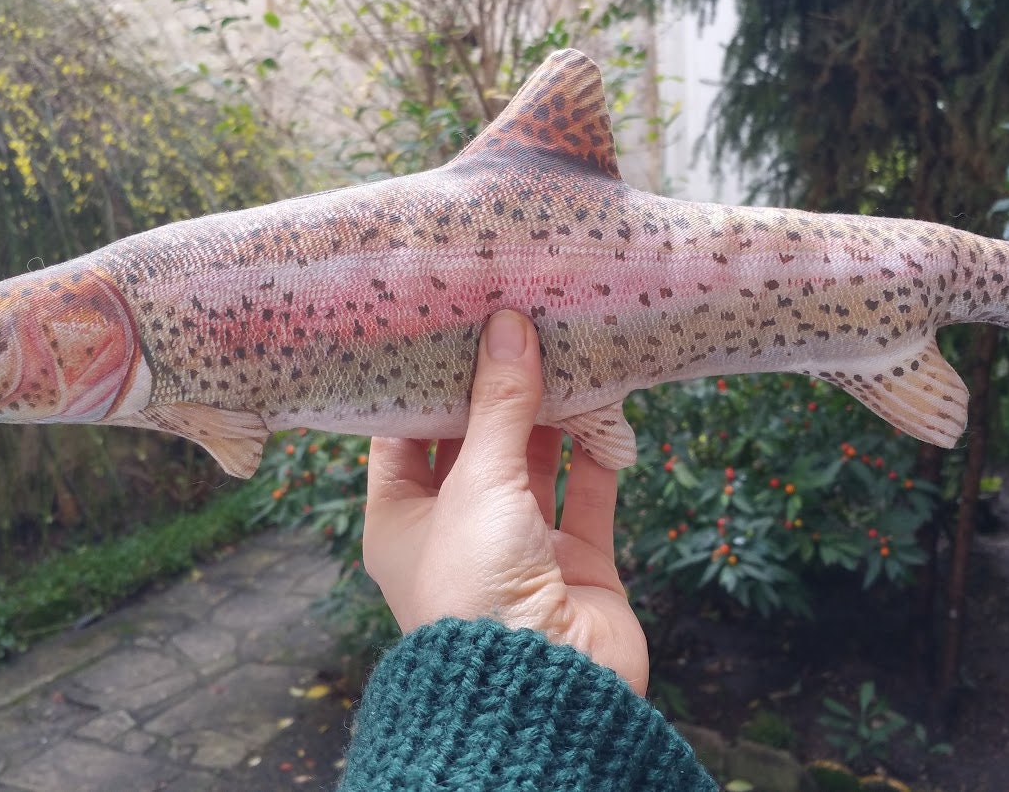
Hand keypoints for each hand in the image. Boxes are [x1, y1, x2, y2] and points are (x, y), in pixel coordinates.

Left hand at [361, 310, 648, 693]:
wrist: (544, 692)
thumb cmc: (475, 592)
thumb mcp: (476, 483)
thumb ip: (499, 405)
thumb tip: (508, 327)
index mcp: (401, 520)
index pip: (404, 435)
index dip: (424, 381)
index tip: (445, 322)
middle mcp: (457, 530)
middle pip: (475, 441)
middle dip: (497, 386)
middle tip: (516, 317)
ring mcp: (520, 546)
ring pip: (536, 460)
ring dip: (553, 411)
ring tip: (566, 345)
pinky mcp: (576, 560)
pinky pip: (588, 491)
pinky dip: (598, 451)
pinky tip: (608, 403)